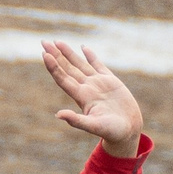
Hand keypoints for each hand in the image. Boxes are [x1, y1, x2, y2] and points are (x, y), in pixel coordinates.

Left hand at [43, 41, 144, 157]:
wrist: (129, 131)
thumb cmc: (112, 132)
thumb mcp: (94, 126)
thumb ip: (77, 121)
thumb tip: (58, 115)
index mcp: (82, 97)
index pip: (63, 79)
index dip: (54, 67)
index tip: (45, 55)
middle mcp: (87, 88)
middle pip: (68, 69)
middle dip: (56, 56)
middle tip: (44, 42)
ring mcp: (98, 84)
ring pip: (80, 65)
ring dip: (68, 54)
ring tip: (57, 42)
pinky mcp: (110, 81)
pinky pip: (98, 65)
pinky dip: (91, 56)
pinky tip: (83, 48)